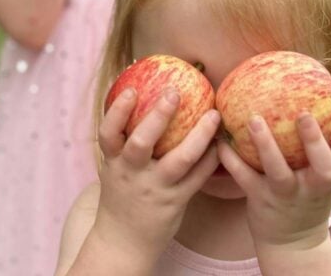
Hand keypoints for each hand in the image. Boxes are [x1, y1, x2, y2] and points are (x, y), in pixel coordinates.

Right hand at [92, 87, 220, 261]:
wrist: (123, 241)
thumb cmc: (121, 194)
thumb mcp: (113, 167)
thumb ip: (122, 141)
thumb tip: (137, 97)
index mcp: (113, 162)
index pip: (109, 133)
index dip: (118, 110)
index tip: (132, 89)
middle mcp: (132, 173)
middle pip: (142, 142)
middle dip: (158, 116)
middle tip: (174, 92)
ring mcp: (154, 188)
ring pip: (179, 159)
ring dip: (199, 135)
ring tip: (213, 114)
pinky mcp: (175, 202)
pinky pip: (197, 177)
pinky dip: (210, 159)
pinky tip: (222, 143)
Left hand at [218, 114, 330, 253]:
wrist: (291, 243)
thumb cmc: (308, 197)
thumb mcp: (323, 180)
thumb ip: (324, 150)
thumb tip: (322, 104)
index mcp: (330, 181)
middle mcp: (311, 189)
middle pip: (323, 169)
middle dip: (315, 142)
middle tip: (304, 115)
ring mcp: (285, 195)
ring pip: (279, 172)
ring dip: (266, 145)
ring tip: (254, 120)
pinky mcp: (259, 199)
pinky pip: (244, 176)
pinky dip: (231, 158)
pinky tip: (221, 140)